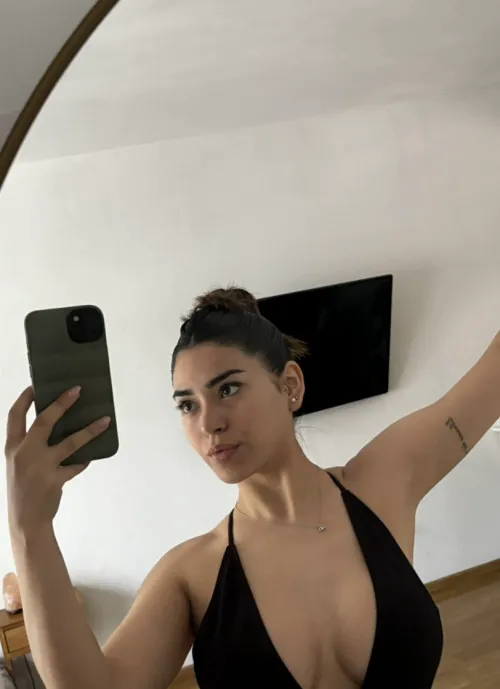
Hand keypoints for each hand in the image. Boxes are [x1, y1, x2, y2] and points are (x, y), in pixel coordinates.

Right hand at [5, 386, 109, 537]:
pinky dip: (84, 460)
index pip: (15, 416)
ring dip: (90, 430)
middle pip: (44, 421)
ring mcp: (40, 466)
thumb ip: (31, 446)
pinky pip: (76, 464)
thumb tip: (55, 424)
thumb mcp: (18, 463)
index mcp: (12, 447)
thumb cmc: (23, 489)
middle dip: (61, 403)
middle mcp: (24, 453)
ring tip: (105, 420)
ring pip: (70, 442)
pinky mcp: (55, 479)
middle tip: (77, 390)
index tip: (36, 386)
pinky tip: (90, 456)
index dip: (25, 399)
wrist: (25, 521)